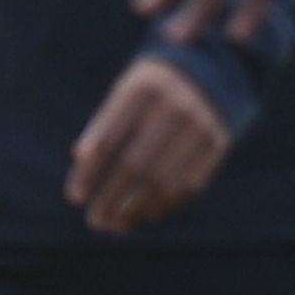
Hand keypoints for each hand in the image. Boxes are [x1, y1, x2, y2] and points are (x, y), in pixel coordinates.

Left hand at [65, 52, 233, 233]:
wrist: (211, 69)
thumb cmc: (152, 89)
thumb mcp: (127, 91)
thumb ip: (104, 123)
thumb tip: (80, 159)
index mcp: (143, 89)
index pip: (108, 140)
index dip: (90, 172)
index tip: (75, 197)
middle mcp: (174, 106)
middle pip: (135, 165)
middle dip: (111, 198)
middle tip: (95, 222)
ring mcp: (200, 126)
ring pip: (163, 181)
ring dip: (136, 210)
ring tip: (116, 226)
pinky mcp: (218, 143)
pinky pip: (191, 184)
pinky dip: (166, 205)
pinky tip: (146, 214)